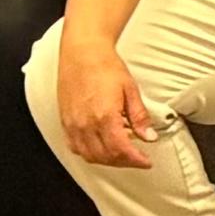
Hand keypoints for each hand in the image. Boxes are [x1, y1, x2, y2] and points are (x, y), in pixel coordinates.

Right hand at [59, 35, 158, 170]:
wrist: (82, 53)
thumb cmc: (105, 66)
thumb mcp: (130, 89)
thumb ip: (139, 116)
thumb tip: (149, 136)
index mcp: (105, 117)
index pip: (121, 150)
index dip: (136, 160)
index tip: (146, 162)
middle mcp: (86, 125)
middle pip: (106, 157)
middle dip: (124, 162)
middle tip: (137, 158)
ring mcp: (73, 125)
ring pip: (90, 156)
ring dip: (108, 160)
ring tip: (122, 153)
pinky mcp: (65, 123)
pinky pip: (76, 147)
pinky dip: (90, 153)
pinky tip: (101, 147)